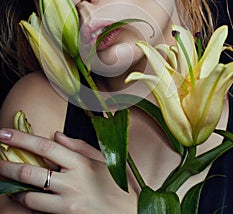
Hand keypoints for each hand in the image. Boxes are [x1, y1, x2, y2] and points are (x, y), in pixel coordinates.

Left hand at [0, 129, 136, 213]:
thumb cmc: (119, 185)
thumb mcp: (104, 158)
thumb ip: (78, 146)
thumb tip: (57, 135)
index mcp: (80, 162)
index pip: (45, 146)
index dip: (22, 138)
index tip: (4, 133)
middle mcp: (71, 182)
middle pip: (31, 171)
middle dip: (7, 165)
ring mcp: (67, 203)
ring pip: (30, 195)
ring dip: (14, 189)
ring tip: (6, 183)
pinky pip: (40, 211)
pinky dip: (28, 203)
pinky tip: (24, 197)